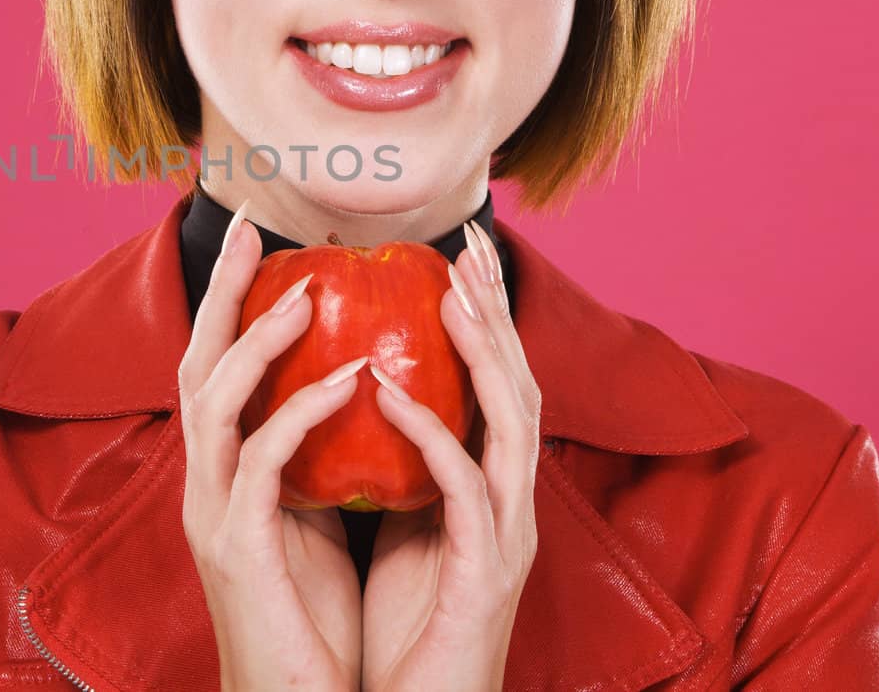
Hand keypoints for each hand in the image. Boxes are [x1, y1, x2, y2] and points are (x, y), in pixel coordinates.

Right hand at [178, 201, 364, 691]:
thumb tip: (357, 392)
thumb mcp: (314, 522)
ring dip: (258, 341)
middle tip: (249, 230)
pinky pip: (263, 462)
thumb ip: (316, 460)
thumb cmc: (312, 622)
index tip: (256, 243)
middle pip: (196, 365)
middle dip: (221, 293)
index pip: (216, 369)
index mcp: (223, 475)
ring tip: (307, 293)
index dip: (229, 303)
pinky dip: (301, 411)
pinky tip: (349, 379)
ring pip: (213, 402)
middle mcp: (204, 484)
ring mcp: (212, 514)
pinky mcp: (237, 546)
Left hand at [361, 221, 541, 691]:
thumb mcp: (403, 531)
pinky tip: (392, 392)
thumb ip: (401, 469)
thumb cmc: (409, 631)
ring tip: (450, 296)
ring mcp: (504, 538)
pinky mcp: (484, 575)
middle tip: (470, 247)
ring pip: (511, 426)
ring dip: (483, 356)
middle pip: (516, 388)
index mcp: (487, 492)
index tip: (457, 258)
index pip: (493, 387)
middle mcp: (507, 505)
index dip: (483, 320)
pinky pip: (462, 491)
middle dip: (496, 314)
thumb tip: (362, 400)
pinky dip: (432, 435)